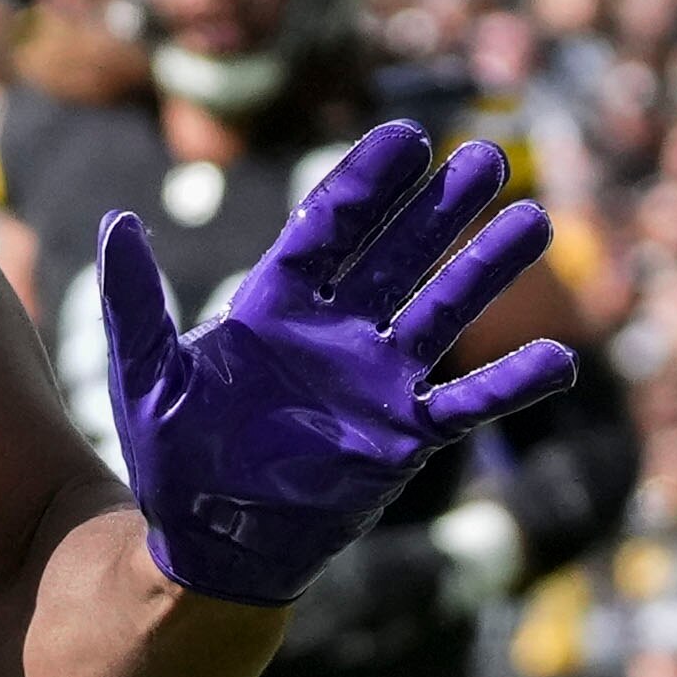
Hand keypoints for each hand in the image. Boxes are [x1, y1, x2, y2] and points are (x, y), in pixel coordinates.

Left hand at [102, 123, 573, 608]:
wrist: (208, 543)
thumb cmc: (173, 457)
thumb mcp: (145, 375)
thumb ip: (135, 301)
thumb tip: (116, 224)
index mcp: (275, 307)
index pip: (330, 228)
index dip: (367, 183)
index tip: (404, 134)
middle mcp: (335, 334)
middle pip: (398, 255)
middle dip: (439, 207)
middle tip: (486, 155)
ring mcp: (376, 384)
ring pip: (442, 313)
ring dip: (485, 269)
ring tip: (534, 220)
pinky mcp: (403, 439)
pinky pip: (466, 404)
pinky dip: (509, 384)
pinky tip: (560, 358)